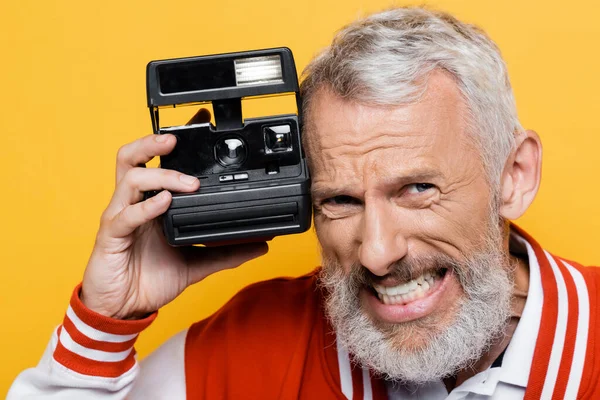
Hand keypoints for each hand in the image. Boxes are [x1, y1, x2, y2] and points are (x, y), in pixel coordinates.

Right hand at [81, 110, 267, 318]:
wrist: (123, 308)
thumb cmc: (150, 279)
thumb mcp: (196, 264)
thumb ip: (225, 253)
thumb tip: (260, 246)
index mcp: (152, 203)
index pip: (157, 161)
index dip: (174, 139)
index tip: (200, 123)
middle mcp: (134, 203)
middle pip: (132, 156)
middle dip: (153, 142)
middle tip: (178, 139)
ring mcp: (121, 216)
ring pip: (130, 178)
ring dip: (162, 176)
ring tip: (188, 182)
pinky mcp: (111, 236)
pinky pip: (125, 215)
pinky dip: (147, 207)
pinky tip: (165, 203)